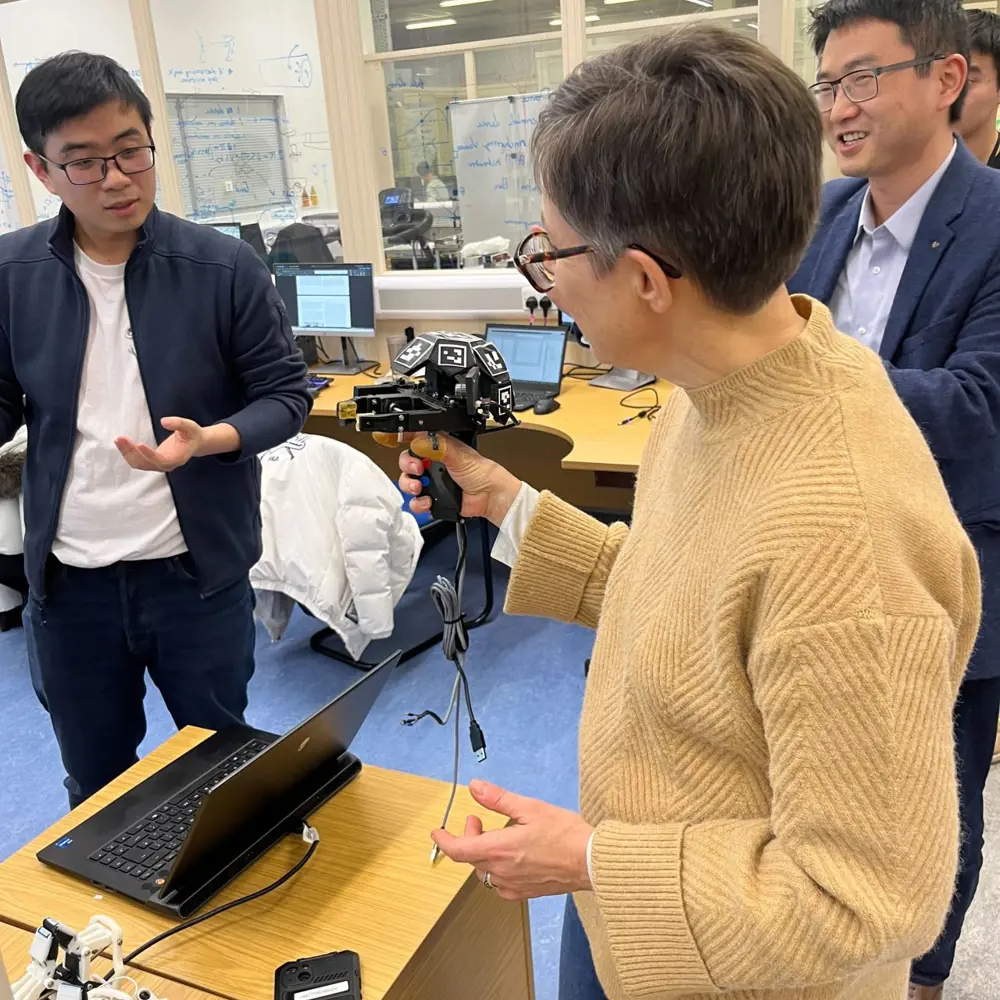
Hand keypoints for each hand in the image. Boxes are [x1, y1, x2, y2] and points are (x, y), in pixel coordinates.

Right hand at [391, 432, 521, 524]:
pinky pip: (416, 502)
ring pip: (408, 482)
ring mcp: (432, 482)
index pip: (415, 439)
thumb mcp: (459, 454)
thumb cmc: (482, 473)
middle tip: (417, 469)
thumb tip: (419, 442)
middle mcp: (433, 464)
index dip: (403, 439)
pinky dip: (418, 503)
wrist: (490, 497)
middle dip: (407, 466)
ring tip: (418, 487)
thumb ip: (438, 446)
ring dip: (409, 484)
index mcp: (438, 447)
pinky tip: (427, 501)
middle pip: (407, 462)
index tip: (393, 440)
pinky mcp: (433, 499)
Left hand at [431, 779, 593, 900]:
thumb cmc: (566, 835)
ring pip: (484, 870)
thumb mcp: (529, 808)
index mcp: (499, 850)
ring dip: (482, 852)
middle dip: (468, 837)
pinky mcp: (524, 892)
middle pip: (470, 858)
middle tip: (478, 820)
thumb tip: (475, 788)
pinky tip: (511, 854)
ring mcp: (512, 885)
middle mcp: (502, 872)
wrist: (591, 862)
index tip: (438, 831)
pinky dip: (496, 866)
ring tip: (497, 835)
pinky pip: (499, 882)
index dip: (443, 840)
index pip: (457, 850)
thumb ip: (498, 799)